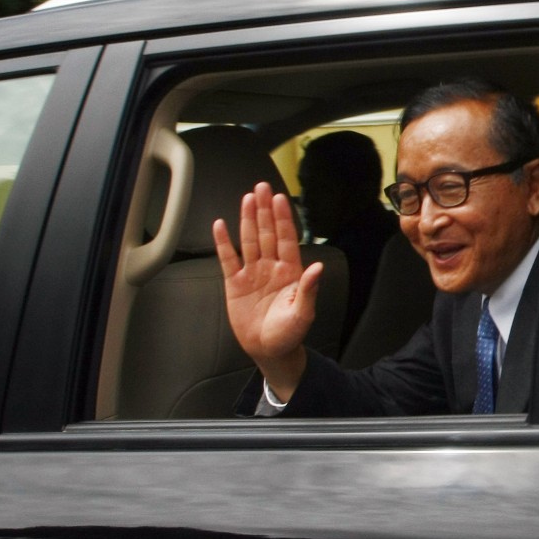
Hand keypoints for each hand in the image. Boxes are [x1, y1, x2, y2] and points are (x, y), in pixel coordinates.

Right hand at [213, 182, 321, 400]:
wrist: (270, 350)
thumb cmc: (289, 334)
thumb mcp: (303, 314)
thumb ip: (308, 289)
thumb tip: (317, 268)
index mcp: (289, 272)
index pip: (286, 239)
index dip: (283, 219)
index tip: (281, 199)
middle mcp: (271, 268)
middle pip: (267, 233)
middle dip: (265, 211)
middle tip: (262, 188)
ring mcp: (253, 273)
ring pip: (249, 240)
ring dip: (248, 220)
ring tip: (247, 199)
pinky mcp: (236, 284)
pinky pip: (228, 259)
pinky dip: (224, 243)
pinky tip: (221, 226)